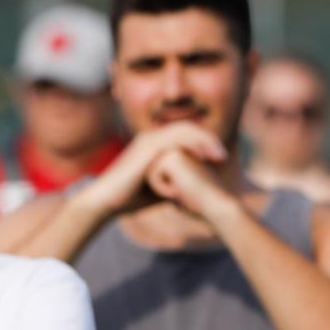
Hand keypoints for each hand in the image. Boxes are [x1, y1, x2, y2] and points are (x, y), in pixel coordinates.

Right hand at [80, 123, 226, 218]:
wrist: (106, 201)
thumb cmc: (129, 199)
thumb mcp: (160, 188)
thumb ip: (176, 182)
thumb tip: (195, 189)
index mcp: (152, 144)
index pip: (184, 134)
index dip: (204, 143)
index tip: (220, 160)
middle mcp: (150, 137)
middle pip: (188, 128)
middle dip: (209, 140)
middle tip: (223, 156)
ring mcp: (149, 139)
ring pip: (186, 129)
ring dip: (206, 140)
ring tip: (220, 157)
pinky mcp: (148, 146)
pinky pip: (178, 137)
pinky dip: (196, 144)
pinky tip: (207, 157)